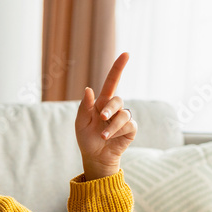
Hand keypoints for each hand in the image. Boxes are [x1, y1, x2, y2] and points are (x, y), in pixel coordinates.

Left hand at [75, 52, 136, 180]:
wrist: (95, 157)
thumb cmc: (86, 139)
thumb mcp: (81, 123)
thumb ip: (85, 107)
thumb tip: (89, 89)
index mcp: (101, 103)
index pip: (112, 81)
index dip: (118, 67)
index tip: (126, 54)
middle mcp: (114, 108)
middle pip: (117, 99)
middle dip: (109, 109)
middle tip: (101, 119)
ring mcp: (123, 118)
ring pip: (123, 115)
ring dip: (112, 126)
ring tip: (102, 136)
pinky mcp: (131, 129)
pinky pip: (129, 125)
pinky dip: (118, 132)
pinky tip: (110, 138)